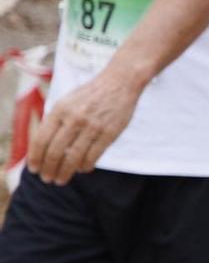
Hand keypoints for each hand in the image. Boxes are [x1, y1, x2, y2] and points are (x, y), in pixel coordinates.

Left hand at [26, 72, 141, 185]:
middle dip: (49, 169)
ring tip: (61, 179)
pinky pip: (93, 156)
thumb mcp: (66, 102)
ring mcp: (92, 126)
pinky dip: (85, 166)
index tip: (34, 169)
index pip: (41, 140)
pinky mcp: (109, 133)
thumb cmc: (90, 94)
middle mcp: (74, 118)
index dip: (36, 158)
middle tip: (48, 179)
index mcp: (60, 110)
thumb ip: (55, 121)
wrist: (119, 83)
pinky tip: (82, 169)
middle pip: (55, 152)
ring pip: (73, 157)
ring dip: (65, 172)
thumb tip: (43, 146)